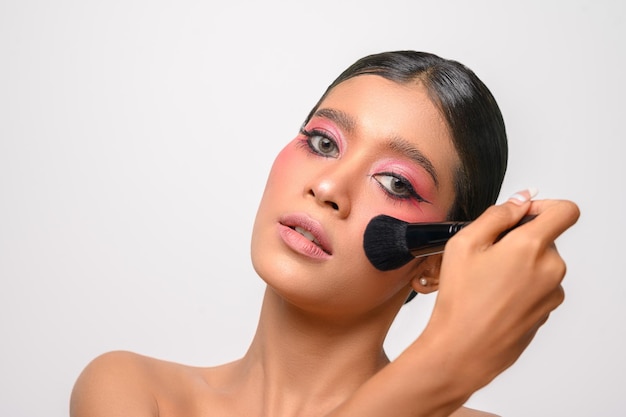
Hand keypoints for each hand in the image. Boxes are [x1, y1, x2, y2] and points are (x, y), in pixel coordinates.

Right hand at [421, 190, 579, 388]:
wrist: (464, 348)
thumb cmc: (461, 299)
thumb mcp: (465, 243)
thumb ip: (497, 214)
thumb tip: (520, 201)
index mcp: (532, 246)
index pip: (565, 210)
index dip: (543, 206)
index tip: (522, 214)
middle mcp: (551, 269)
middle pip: (545, 239)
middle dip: (519, 240)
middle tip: (486, 256)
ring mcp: (552, 293)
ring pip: (540, 264)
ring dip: (519, 264)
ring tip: (487, 281)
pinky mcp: (546, 311)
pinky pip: (538, 287)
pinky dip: (520, 285)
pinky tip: (494, 298)